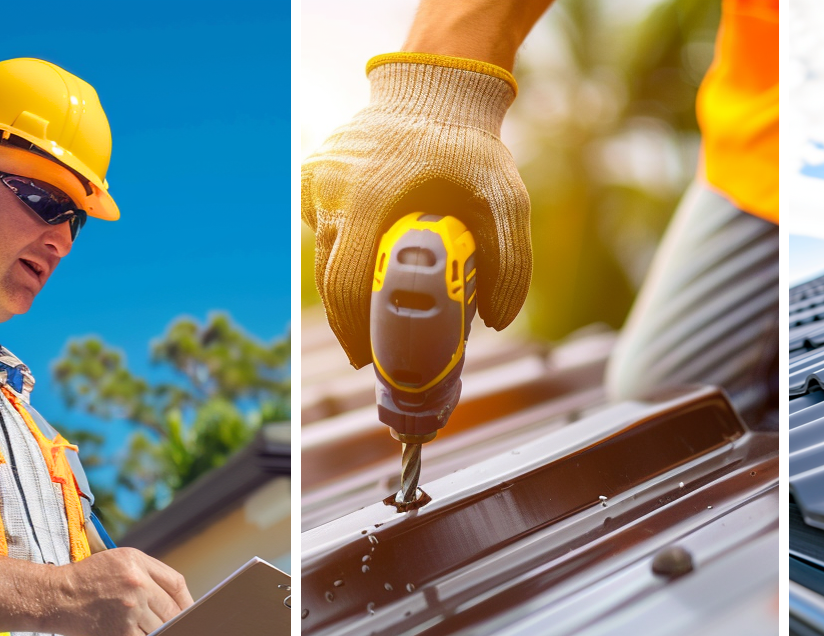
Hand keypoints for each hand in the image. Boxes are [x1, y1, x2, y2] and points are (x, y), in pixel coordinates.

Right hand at [50, 548, 192, 635]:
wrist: (55, 596)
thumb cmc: (86, 580)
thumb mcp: (117, 561)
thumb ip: (146, 572)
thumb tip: (173, 595)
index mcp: (138, 562)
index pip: (176, 583)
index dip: (186, 600)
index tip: (189, 611)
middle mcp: (137, 582)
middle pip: (172, 608)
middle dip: (175, 622)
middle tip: (177, 631)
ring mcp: (131, 607)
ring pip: (160, 627)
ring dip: (158, 635)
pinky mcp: (121, 630)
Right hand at [301, 54, 532, 367]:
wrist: (435, 88)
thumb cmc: (469, 145)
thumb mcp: (507, 200)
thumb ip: (511, 263)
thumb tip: (495, 321)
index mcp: (368, 199)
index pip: (348, 285)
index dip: (357, 331)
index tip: (371, 358)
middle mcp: (331, 191)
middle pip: (330, 281)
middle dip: (351, 322)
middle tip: (376, 350)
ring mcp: (316, 182)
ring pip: (323, 255)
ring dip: (348, 284)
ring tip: (380, 307)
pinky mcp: (312, 176)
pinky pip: (322, 228)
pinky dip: (344, 248)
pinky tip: (373, 249)